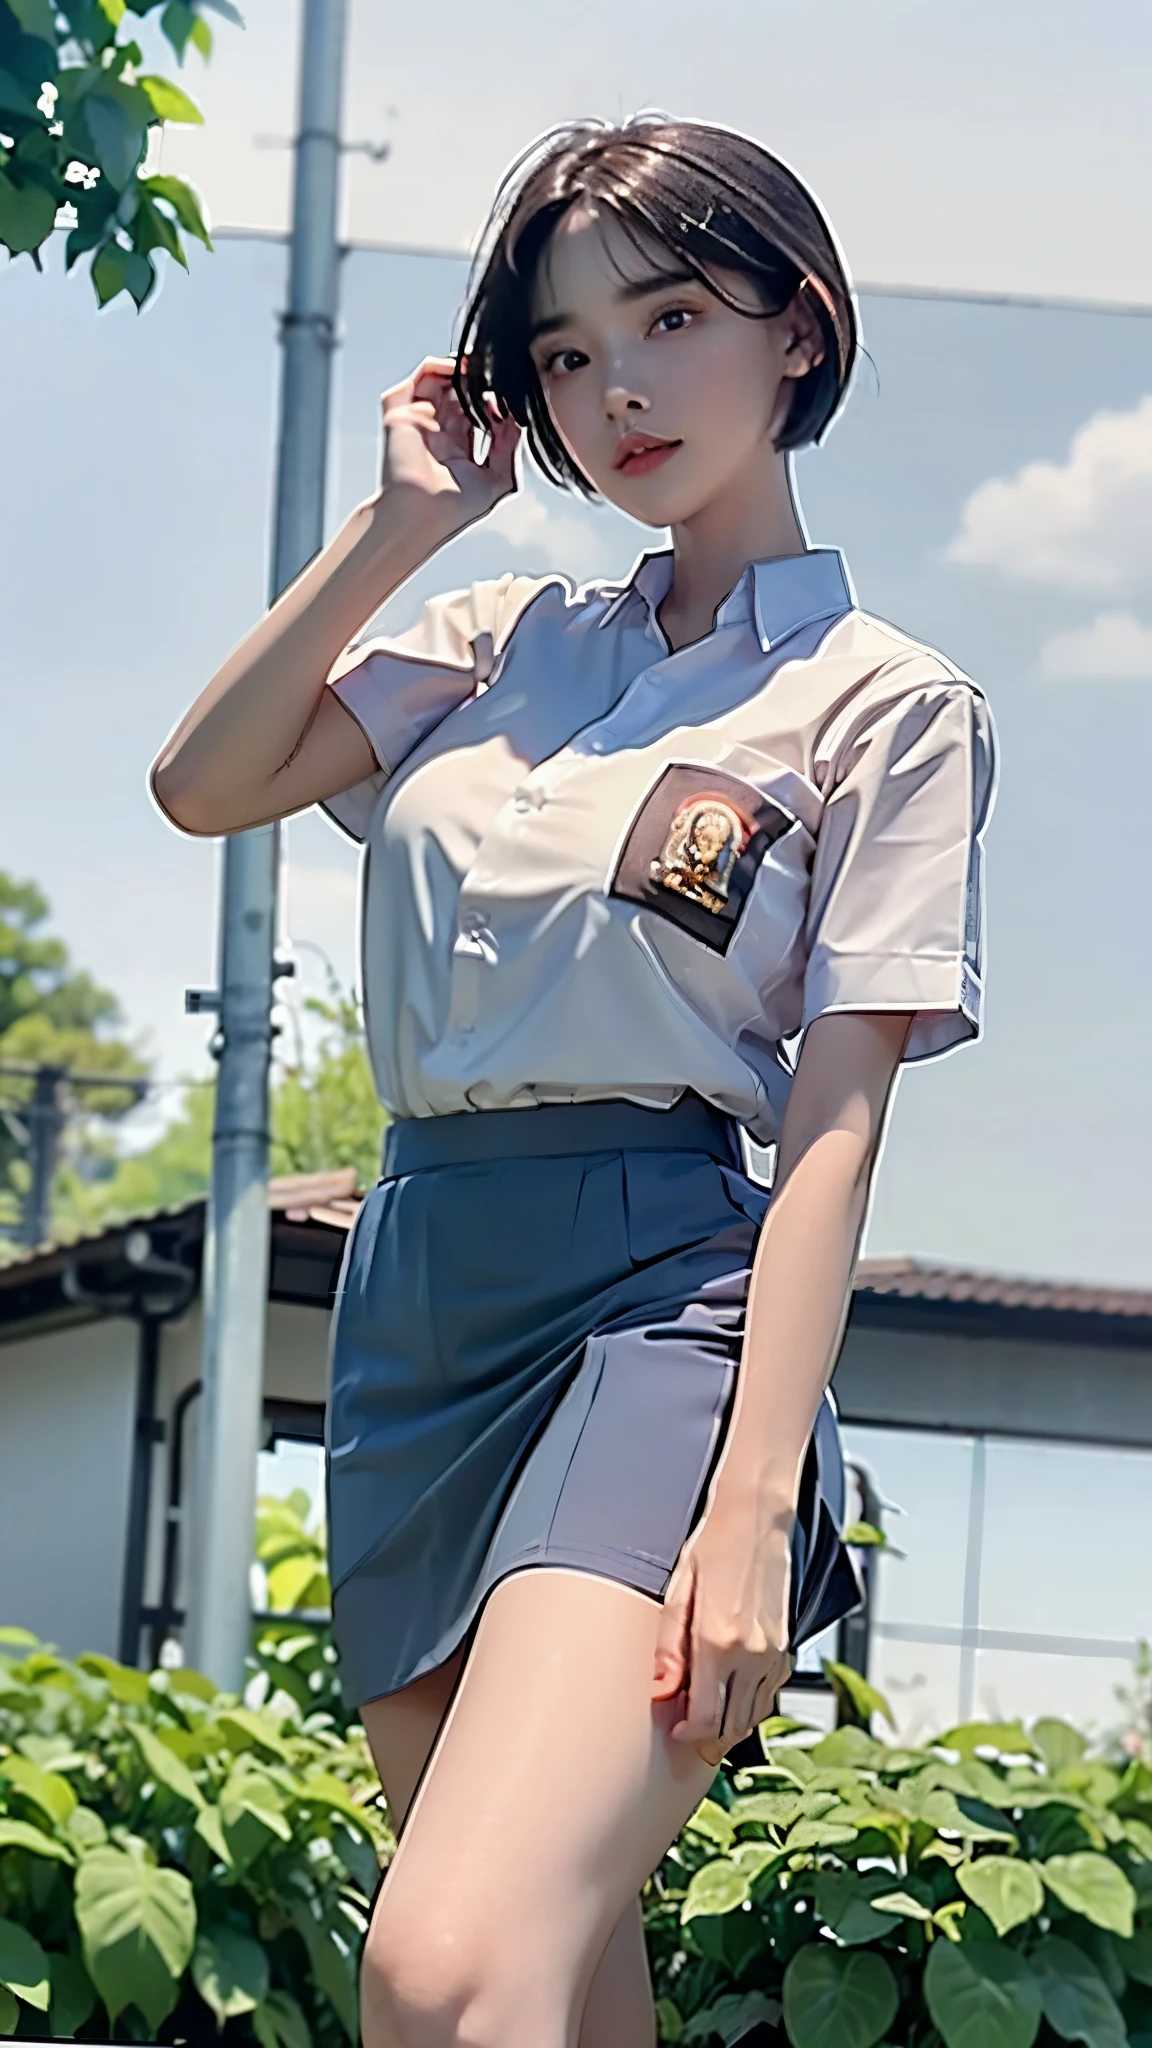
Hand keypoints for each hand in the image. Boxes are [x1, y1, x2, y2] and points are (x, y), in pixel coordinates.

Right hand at [378, 356, 520, 537]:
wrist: (420, 516)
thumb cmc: (454, 510)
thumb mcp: (499, 478)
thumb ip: (510, 446)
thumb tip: (517, 416)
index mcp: (456, 449)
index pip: (478, 414)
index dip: (496, 404)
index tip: (512, 402)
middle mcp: (437, 432)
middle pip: (461, 393)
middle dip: (481, 384)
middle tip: (499, 380)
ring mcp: (420, 419)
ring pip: (444, 379)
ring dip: (465, 371)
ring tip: (483, 372)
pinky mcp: (403, 410)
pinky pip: (424, 375)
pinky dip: (444, 365)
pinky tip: (463, 372)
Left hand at [652, 1496, 795, 1768]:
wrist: (755, 1518)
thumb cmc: (714, 1545)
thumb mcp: (677, 1593)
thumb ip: (668, 1649)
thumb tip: (661, 1690)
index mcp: (718, 1641)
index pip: (707, 1718)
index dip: (689, 1735)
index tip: (676, 1731)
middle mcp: (752, 1653)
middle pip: (733, 1726)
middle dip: (709, 1737)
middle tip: (688, 1729)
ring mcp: (773, 1652)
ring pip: (755, 1715)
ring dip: (731, 1724)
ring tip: (707, 1713)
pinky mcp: (786, 1646)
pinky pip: (770, 1694)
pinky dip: (751, 1704)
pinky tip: (733, 1692)